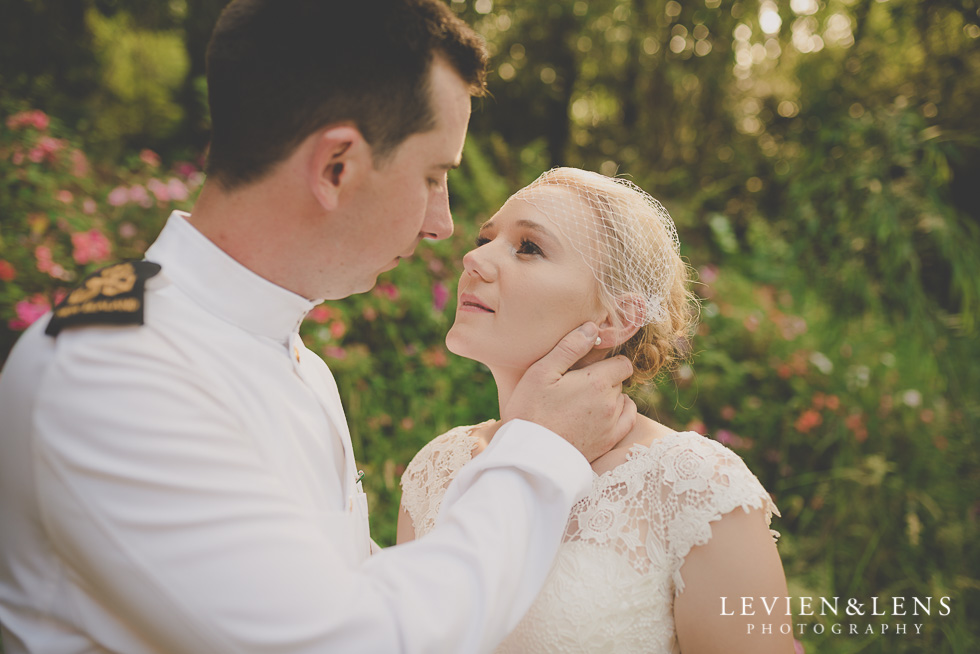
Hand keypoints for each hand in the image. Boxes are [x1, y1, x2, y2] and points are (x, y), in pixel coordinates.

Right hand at [502, 323, 636, 461]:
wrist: (529, 456)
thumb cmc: (530, 410)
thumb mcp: (542, 372)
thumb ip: (570, 347)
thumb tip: (593, 328)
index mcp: (597, 382)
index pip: (622, 363)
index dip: (607, 361)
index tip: (588, 365)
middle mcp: (611, 404)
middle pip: (619, 382)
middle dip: (603, 379)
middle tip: (576, 384)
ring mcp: (612, 425)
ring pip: (622, 400)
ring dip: (608, 397)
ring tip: (582, 402)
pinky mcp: (608, 443)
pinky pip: (627, 420)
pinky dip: (618, 413)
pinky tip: (600, 414)